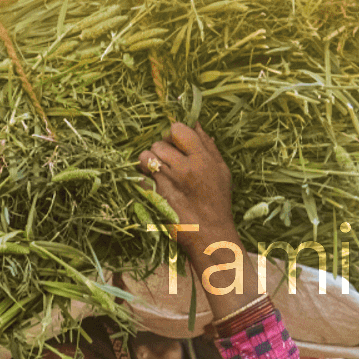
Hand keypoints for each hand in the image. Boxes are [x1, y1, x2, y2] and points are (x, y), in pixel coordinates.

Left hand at [138, 123, 238, 266]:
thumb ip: (208, 146)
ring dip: (149, 163)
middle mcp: (183, 168)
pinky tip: (151, 184)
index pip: (178, 129)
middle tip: (169, 163)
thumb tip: (196, 124)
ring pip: (145, 157)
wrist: (210, 234)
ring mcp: (166, 182)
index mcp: (201, 159)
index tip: (177, 144)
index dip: (175, 135)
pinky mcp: (152, 196)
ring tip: (158, 172)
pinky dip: (141, 178)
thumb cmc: (217, 202)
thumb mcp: (221, 171)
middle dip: (162, 151)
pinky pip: (138, 176)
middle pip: (159, 143)